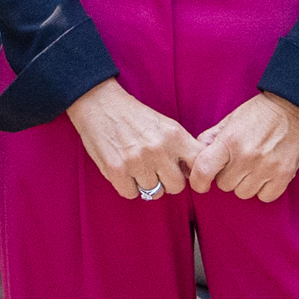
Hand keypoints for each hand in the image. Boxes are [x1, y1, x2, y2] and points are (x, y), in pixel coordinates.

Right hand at [64, 79, 198, 200]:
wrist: (99, 104)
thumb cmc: (134, 116)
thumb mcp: (165, 124)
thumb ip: (181, 147)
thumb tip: (192, 174)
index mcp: (174, 135)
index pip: (198, 164)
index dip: (195, 173)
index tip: (187, 174)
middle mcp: (158, 150)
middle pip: (177, 186)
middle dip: (168, 181)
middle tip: (157, 170)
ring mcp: (137, 162)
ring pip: (154, 193)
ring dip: (147, 184)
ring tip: (138, 167)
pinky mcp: (116, 171)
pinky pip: (131, 194)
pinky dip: (128, 187)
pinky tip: (125, 172)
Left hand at [188, 93, 298, 201]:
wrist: (293, 106)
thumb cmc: (259, 113)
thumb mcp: (230, 120)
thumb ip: (210, 139)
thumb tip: (195, 157)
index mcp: (229, 140)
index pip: (204, 170)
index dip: (198, 181)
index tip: (201, 183)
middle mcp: (247, 156)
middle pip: (224, 185)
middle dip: (227, 176)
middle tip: (237, 163)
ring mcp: (266, 167)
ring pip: (243, 193)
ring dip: (245, 184)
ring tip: (252, 167)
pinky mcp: (284, 175)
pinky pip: (265, 197)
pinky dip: (263, 190)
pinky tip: (265, 174)